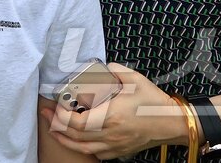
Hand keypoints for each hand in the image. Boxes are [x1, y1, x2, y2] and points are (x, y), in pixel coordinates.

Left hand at [44, 64, 183, 158]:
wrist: (173, 122)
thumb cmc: (154, 102)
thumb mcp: (132, 78)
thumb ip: (111, 70)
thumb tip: (97, 67)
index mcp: (111, 117)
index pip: (76, 123)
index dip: (61, 116)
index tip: (55, 106)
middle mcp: (111, 134)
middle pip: (75, 137)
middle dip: (56, 126)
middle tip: (47, 114)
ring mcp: (115, 146)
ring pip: (83, 149)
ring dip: (65, 140)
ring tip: (54, 129)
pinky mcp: (120, 151)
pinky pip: (96, 153)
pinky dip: (82, 147)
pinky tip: (76, 139)